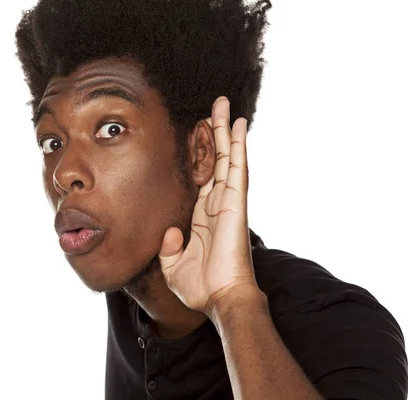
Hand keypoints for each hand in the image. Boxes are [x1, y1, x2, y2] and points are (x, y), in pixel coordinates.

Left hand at [157, 96, 259, 314]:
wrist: (219, 299)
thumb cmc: (200, 286)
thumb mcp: (173, 264)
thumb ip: (169, 245)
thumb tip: (170, 231)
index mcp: (202, 216)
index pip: (201, 177)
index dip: (200, 156)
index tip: (196, 135)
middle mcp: (217, 203)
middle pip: (216, 159)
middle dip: (214, 132)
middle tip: (213, 107)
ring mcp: (228, 201)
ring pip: (228, 157)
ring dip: (226, 129)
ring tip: (225, 104)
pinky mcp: (236, 203)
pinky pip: (237, 168)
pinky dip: (239, 145)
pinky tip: (239, 124)